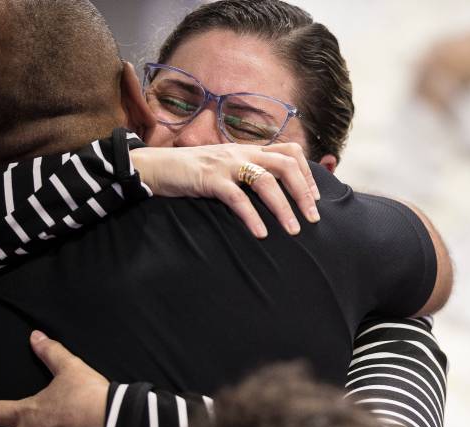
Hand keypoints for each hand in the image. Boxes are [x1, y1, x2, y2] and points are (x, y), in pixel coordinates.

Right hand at [131, 142, 320, 238]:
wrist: (154, 166)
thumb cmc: (191, 172)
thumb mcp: (224, 168)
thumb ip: (246, 175)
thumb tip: (273, 194)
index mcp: (247, 149)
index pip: (289, 151)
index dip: (307, 173)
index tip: (315, 198)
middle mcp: (240, 152)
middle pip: (285, 165)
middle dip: (304, 192)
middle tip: (314, 217)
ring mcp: (225, 164)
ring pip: (265, 181)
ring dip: (283, 207)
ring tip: (293, 230)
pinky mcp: (208, 179)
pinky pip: (236, 197)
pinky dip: (252, 216)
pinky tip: (261, 234)